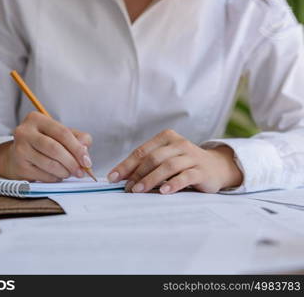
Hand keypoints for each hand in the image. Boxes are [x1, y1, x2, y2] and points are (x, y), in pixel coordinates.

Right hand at [0, 111, 92, 181]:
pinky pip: (43, 175)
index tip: (87, 161)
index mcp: (36, 119)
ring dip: (64, 172)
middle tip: (81, 172)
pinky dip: (55, 178)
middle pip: (55, 149)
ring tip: (69, 173)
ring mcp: (20, 149)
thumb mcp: (59, 134)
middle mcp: (25, 132)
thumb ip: (77, 137)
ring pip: (49, 164)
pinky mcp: (19, 166)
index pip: (62, 133)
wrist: (16, 156)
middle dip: (72, 163)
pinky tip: (57, 175)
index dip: (78, 148)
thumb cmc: (43, 143)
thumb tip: (85, 150)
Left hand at [107, 129, 242, 193]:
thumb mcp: (165, 160)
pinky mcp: (202, 170)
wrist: (216, 167)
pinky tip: (164, 192)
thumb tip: (121, 178)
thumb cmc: (183, 164)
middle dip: (137, 174)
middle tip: (127, 188)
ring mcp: (191, 156)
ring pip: (167, 166)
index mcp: (166, 138)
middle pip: (153, 158)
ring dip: (151, 179)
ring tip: (139, 191)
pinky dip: (173, 184)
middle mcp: (179, 144)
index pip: (141, 151)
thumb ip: (147, 165)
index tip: (112, 178)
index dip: (126, 165)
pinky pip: (185, 176)